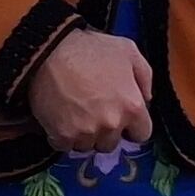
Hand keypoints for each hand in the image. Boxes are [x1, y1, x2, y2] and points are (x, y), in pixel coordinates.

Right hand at [26, 28, 154, 154]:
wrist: (48, 51)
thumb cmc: (89, 49)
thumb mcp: (128, 51)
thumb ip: (144, 77)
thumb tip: (146, 99)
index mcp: (132, 106)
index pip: (142, 134)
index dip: (132, 126)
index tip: (121, 118)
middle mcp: (112, 124)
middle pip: (113, 143)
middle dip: (106, 131)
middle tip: (94, 111)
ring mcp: (86, 132)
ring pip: (89, 146)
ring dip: (84, 135)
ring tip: (76, 114)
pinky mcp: (62, 135)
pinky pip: (66, 146)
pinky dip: (63, 136)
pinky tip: (61, 118)